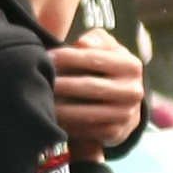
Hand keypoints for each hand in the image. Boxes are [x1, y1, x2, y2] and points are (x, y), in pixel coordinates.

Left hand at [50, 34, 144, 155]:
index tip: (46, 57)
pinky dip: (66, 124)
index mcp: (131, 66)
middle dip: (60, 83)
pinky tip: (52, 116)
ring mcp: (126, 114)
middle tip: (39, 80)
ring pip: (86, 111)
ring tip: (41, 100)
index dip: (67, 57)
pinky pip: (86, 129)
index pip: (94, 58)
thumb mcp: (107, 48)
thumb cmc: (107, 68)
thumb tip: (83, 43)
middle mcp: (133, 91)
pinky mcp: (115, 133)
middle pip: (90, 86)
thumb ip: (96, 39)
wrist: (125, 102)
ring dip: (60, 107)